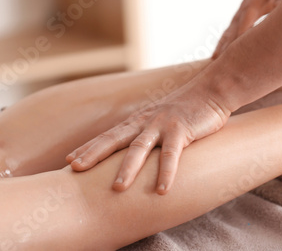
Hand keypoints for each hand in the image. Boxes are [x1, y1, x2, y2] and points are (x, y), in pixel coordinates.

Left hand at [66, 81, 230, 194]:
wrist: (211, 90)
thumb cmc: (186, 110)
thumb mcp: (160, 119)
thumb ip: (147, 133)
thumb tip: (136, 154)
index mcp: (138, 121)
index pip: (108, 135)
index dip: (89, 147)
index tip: (69, 161)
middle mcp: (145, 121)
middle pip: (114, 138)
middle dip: (93, 153)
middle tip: (74, 168)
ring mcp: (162, 124)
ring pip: (140, 147)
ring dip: (128, 167)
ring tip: (117, 188)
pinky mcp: (182, 130)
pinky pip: (172, 154)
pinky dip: (166, 172)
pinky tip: (162, 191)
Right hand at [213, 0, 281, 58]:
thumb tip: (278, 8)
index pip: (250, 9)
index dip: (244, 28)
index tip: (239, 47)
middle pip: (236, 20)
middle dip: (228, 40)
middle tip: (219, 60)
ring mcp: (250, 0)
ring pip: (234, 24)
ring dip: (225, 42)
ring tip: (215, 61)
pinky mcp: (253, 7)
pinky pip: (239, 25)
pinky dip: (232, 39)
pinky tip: (225, 54)